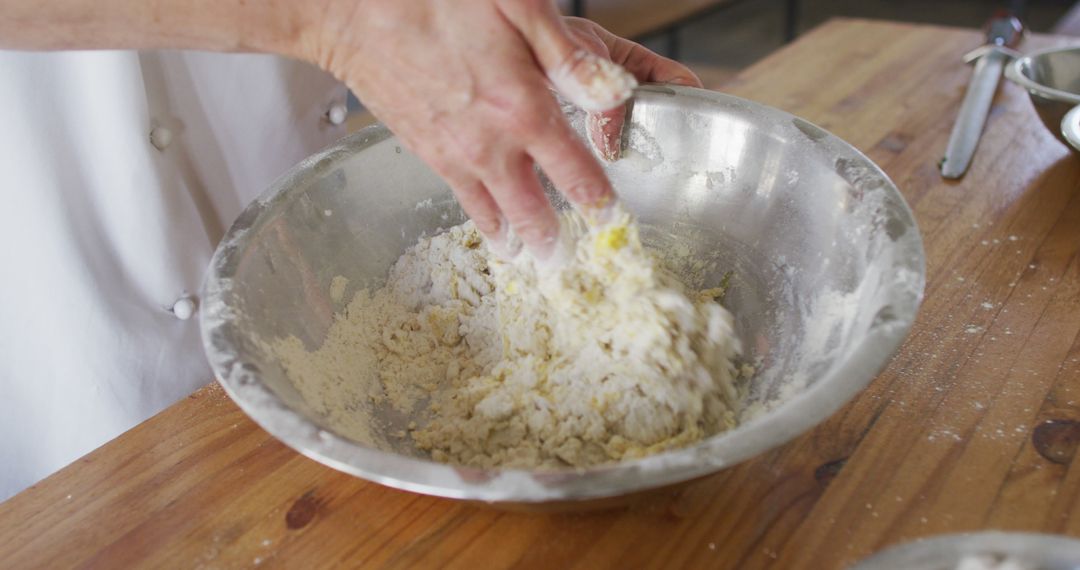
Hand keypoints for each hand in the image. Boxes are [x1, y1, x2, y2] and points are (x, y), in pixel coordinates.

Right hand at [299, 1, 700, 258]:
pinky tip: (492, 232)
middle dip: (558, 242)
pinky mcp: (427, 152)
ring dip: (521, 241)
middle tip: (575, 262)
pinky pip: (463, 201)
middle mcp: (491, 144)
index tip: (615, 225)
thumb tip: (614, 94)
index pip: (577, 174)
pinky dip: (483, 223)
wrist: (353, 9)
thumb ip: (570, 57)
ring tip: (536, 262)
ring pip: (497, 216)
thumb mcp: (519, 5)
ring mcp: (455, 154)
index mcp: (523, 108)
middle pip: (535, 213)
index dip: (601, 205)